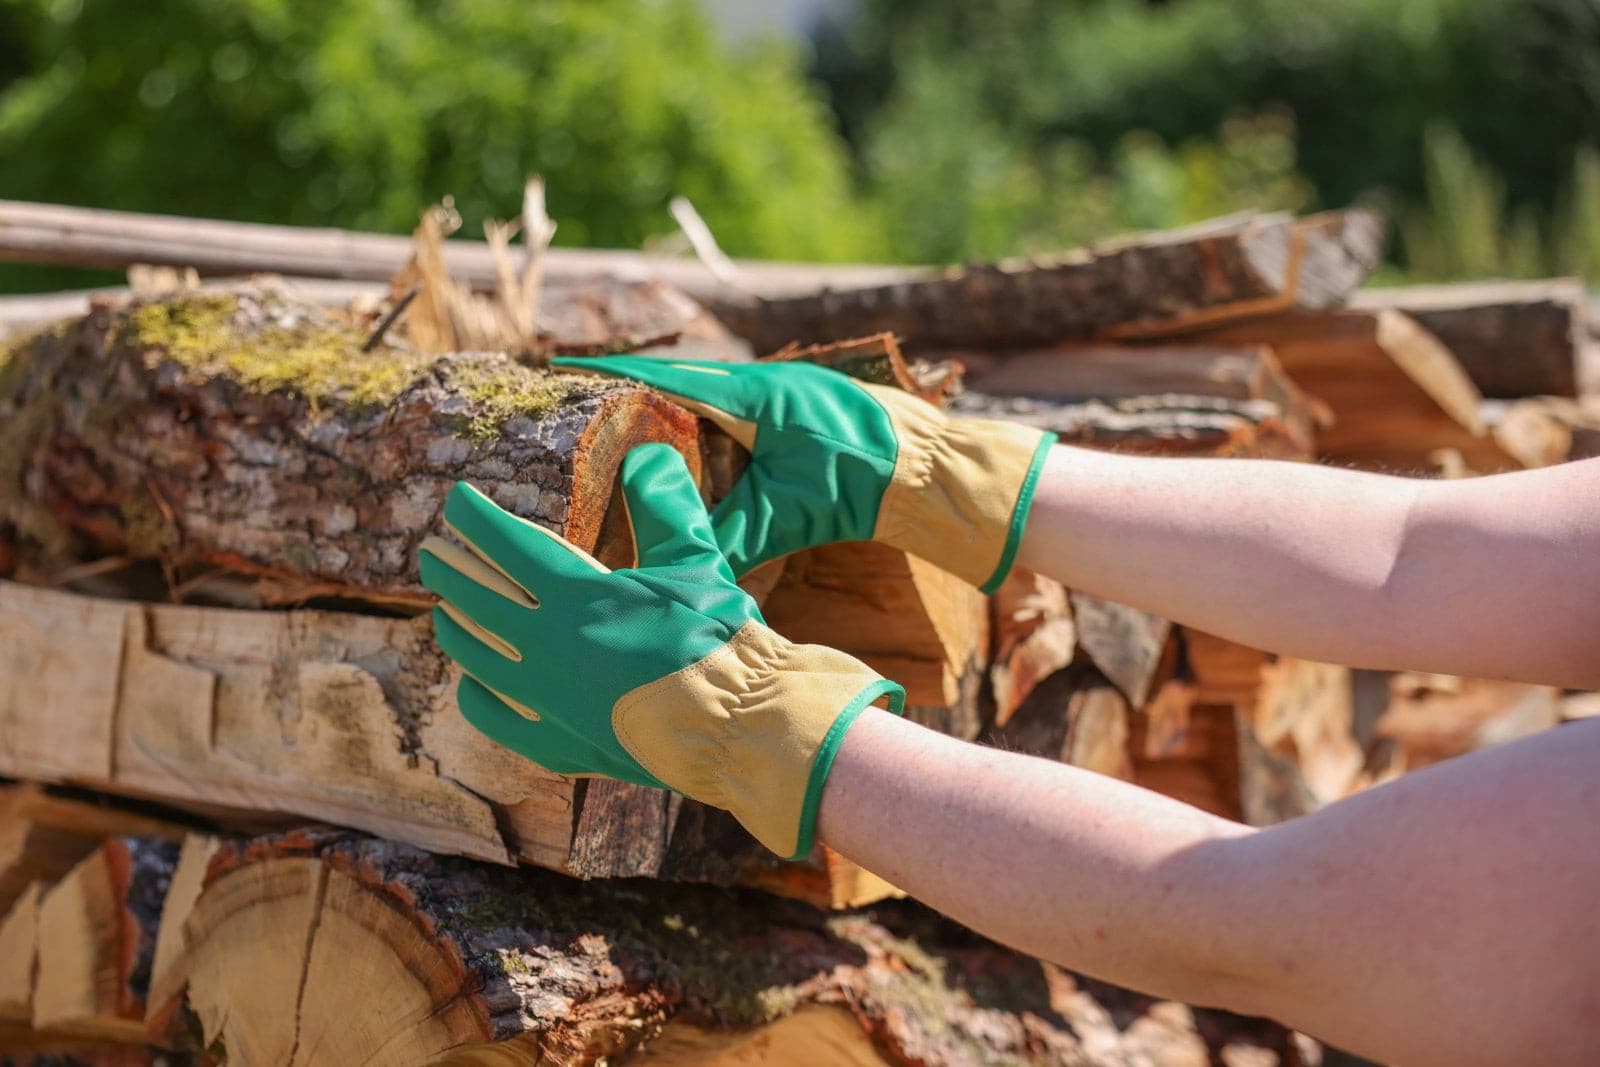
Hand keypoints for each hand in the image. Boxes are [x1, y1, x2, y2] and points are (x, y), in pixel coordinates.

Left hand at [419, 442, 904, 858]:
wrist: (733, 725)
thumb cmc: (716, 638)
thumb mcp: (693, 560)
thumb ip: (663, 505)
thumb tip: (647, 454)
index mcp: (574, 596)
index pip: (506, 545)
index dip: (476, 519)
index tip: (457, 502)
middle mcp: (545, 646)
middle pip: (476, 599)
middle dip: (449, 571)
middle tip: (431, 553)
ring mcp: (545, 701)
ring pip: (475, 658)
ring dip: (455, 628)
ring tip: (445, 613)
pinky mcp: (559, 744)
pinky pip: (496, 717)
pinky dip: (477, 695)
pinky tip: (474, 685)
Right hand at [551, 355, 1055, 591]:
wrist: (926, 465)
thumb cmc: (859, 478)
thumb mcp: (787, 513)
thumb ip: (731, 536)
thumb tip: (685, 572)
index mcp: (749, 394)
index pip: (665, 379)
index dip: (612, 376)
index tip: (561, 366)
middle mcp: (758, 382)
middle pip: (677, 381)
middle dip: (627, 389)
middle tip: (574, 397)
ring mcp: (777, 391)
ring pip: (704, 393)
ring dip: (663, 402)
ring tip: (612, 418)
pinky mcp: (791, 409)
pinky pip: (730, 407)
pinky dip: (699, 417)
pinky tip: (680, 440)